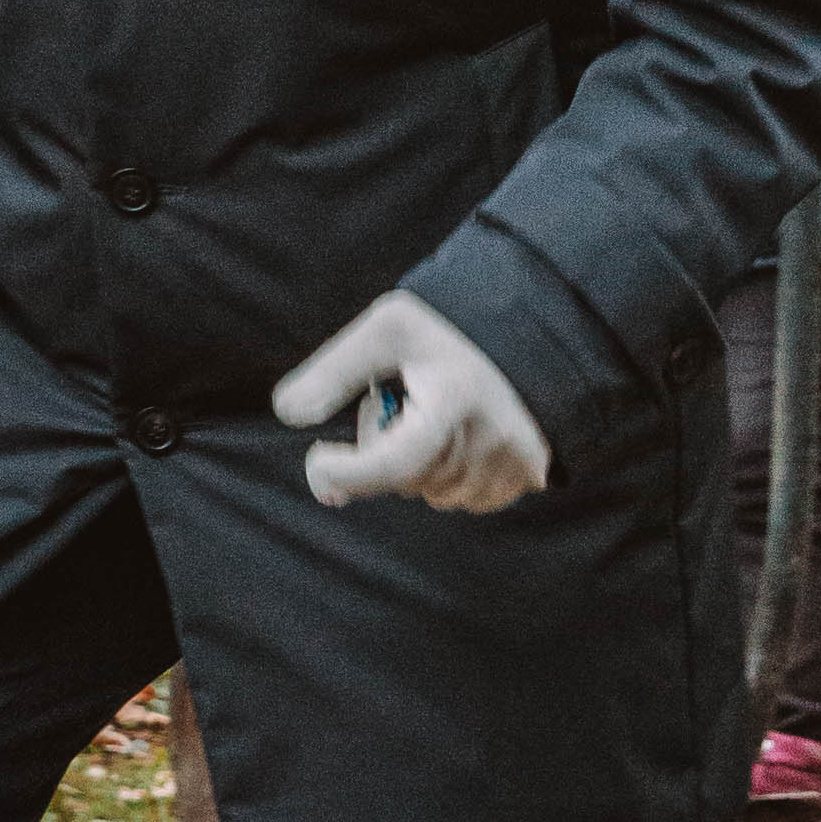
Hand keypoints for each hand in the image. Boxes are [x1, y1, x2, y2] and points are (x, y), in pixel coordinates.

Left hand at [272, 290, 552, 513]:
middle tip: (396, 399)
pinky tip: (458, 431)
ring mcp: (511, 469)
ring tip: (436, 410)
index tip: (317, 459)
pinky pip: (459, 496)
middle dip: (383, 445)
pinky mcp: (526, 481)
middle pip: (401, 478)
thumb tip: (286, 413)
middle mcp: (487, 444)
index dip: (346, 472)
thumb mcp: (388, 328)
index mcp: (453, 402)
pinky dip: (444, 471)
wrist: (534, 331)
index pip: (391, 465)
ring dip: (415, 461)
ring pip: (427, 490)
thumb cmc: (453, 326)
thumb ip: (333, 370)